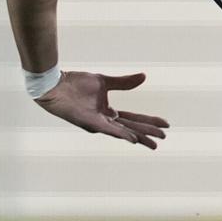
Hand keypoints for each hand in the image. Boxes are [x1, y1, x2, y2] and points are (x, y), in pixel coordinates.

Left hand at [35, 71, 169, 148]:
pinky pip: (107, 130)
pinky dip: (120, 134)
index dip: (149, 122)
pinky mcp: (88, 121)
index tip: (166, 125)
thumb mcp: (104, 81)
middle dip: (148, 133)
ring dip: (138, 137)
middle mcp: (104, 121)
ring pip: (122, 132)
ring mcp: (97, 123)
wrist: (55, 83)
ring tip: (153, 143)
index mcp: (108, 113)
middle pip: (131, 129)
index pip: (134, 120)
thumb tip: (144, 77)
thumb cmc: (75, 83)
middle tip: (164, 138)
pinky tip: (132, 139)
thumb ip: (124, 82)